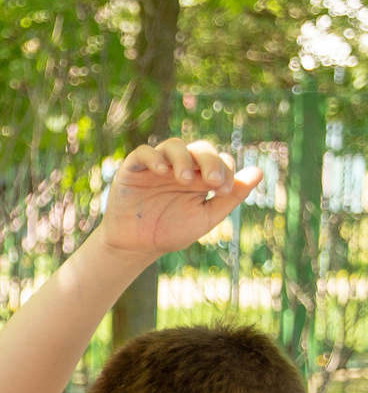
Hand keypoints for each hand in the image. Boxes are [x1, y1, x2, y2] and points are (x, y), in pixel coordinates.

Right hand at [94, 138, 261, 262]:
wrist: (136, 246)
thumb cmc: (171, 232)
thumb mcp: (207, 216)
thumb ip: (232, 196)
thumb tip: (259, 172)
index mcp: (200, 177)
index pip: (220, 161)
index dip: (225, 171)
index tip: (222, 191)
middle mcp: (180, 167)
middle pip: (201, 148)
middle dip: (210, 161)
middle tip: (211, 181)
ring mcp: (157, 166)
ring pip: (175, 145)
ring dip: (184, 159)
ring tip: (184, 179)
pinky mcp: (133, 169)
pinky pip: (144, 152)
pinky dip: (154, 157)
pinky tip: (162, 171)